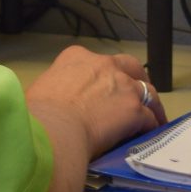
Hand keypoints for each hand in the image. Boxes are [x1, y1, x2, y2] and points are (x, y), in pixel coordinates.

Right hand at [23, 46, 163, 155]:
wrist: (53, 129)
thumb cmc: (38, 114)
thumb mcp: (39, 90)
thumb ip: (53, 89)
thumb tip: (51, 102)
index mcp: (76, 57)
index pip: (95, 62)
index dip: (101, 75)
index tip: (101, 86)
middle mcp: (103, 65)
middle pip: (129, 67)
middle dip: (135, 78)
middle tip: (135, 93)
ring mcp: (123, 86)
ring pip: (147, 91)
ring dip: (150, 103)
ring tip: (152, 116)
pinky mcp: (135, 109)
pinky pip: (149, 117)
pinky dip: (151, 125)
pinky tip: (149, 134)